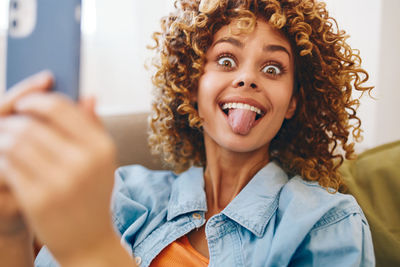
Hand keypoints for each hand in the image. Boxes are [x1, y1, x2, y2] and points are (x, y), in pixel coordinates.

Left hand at [0, 72, 119, 262]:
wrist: (89, 241)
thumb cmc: (94, 195)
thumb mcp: (103, 161)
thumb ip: (95, 126)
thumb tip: (88, 95)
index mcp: (101, 148)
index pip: (60, 108)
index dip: (36, 100)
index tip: (25, 103)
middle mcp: (83, 162)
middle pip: (32, 124)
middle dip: (13, 119)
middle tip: (9, 122)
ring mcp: (60, 182)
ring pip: (15, 143)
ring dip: (4, 137)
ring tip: (5, 139)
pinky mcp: (38, 199)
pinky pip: (9, 166)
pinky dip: (2, 158)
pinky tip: (6, 159)